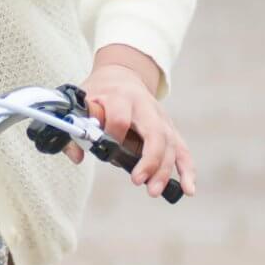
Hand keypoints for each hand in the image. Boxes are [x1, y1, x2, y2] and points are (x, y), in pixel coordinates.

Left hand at [61, 64, 196, 196]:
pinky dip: (187, 169)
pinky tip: (188, 189)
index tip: (104, 151)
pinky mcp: (169, 127)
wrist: (121, 73)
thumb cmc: (99, 92)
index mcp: (120, 96)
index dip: (113, 136)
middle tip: (137, 181)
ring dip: (164, 169)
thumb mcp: (83, 101)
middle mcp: (144, 105)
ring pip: (170, 143)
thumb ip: (76, 129)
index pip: (120, 118)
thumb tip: (76, 157)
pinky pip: (182, 149)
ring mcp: (160, 116)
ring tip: (154, 191)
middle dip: (149, 159)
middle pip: (154, 132)